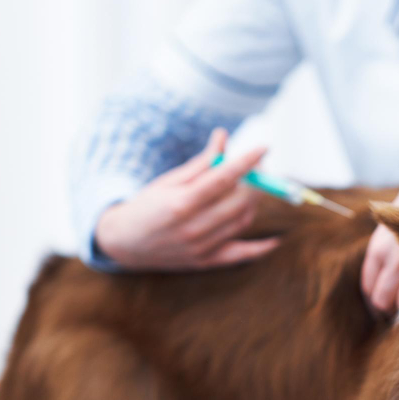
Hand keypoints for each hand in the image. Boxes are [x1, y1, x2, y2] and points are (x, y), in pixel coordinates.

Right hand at [95, 129, 278, 269]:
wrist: (123, 243)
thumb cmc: (147, 205)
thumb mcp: (168, 181)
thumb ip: (201, 163)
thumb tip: (223, 137)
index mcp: (181, 203)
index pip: (223, 179)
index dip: (246, 161)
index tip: (263, 147)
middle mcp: (194, 228)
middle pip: (239, 201)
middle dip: (255, 180)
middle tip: (257, 166)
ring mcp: (201, 248)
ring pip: (242, 220)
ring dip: (253, 202)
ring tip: (250, 186)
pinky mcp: (206, 262)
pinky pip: (241, 255)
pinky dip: (260, 249)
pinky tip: (275, 241)